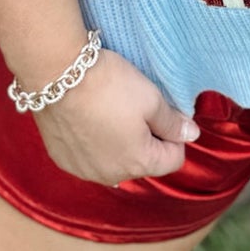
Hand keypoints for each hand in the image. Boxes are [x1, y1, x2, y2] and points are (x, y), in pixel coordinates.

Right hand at [28, 47, 199, 185]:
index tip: (163, 112)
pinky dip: (93, 143)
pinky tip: (88, 118)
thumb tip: (191, 136)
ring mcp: (84, 171)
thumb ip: (173, 122)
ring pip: (114, 161)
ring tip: (109, 111)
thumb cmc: (110, 85)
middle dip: (145, 139)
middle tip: (135, 107)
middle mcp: (112, 176)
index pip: (173, 159)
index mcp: (139, 163)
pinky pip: (88, 158)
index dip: (174, 135)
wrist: (58, 74)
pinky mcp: (62, 160)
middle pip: (142, 162)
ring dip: (118, 143)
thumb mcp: (151, 98)